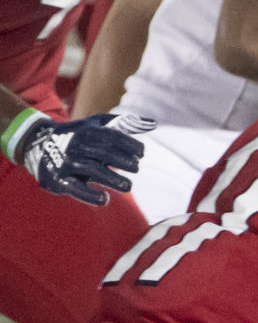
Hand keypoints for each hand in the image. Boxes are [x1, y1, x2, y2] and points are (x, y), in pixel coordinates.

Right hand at [14, 112, 151, 206]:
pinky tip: (105, 198)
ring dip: (112, 179)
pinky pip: (75, 188)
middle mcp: (76, 146)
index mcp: (87, 132)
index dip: (130, 144)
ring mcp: (67, 163)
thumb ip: (125, 124)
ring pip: (91, 170)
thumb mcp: (98, 125)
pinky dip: (90, 195)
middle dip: (124, 161)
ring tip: (128, 186)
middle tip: (136, 167)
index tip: (141, 153)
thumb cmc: (79, 135)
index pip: (112, 137)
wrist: (38, 144)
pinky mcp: (59, 179)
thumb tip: (154, 123)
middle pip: (104, 153)